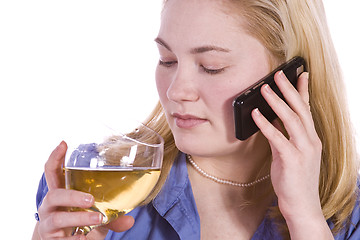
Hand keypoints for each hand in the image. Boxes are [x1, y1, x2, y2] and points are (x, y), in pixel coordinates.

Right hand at [34, 141, 133, 239]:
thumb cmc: (76, 223)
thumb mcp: (93, 215)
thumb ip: (111, 216)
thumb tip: (130, 220)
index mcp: (60, 193)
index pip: (52, 172)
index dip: (55, 158)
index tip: (63, 143)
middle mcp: (50, 206)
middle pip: (53, 195)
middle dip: (71, 195)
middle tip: (91, 200)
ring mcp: (48, 223)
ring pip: (58, 217)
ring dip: (79, 218)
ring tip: (98, 219)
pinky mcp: (51, 239)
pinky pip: (62, 239)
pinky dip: (75, 239)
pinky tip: (85, 238)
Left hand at [252, 71, 331, 238]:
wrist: (301, 205)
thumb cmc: (294, 179)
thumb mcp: (290, 154)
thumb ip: (284, 136)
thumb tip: (273, 119)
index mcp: (311, 139)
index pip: (307, 110)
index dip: (303, 91)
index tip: (300, 75)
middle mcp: (310, 141)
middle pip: (300, 109)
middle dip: (288, 90)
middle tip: (278, 74)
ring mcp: (303, 150)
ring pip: (291, 119)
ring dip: (276, 102)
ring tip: (264, 89)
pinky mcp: (291, 159)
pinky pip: (277, 137)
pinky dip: (265, 124)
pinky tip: (255, 114)